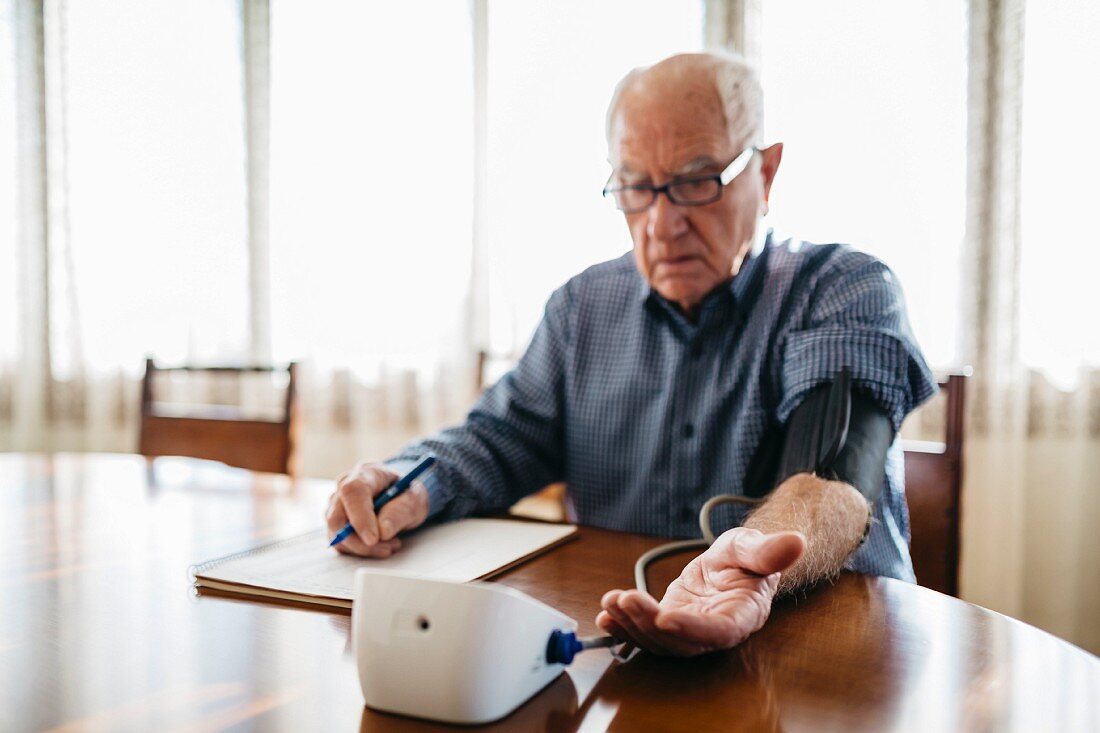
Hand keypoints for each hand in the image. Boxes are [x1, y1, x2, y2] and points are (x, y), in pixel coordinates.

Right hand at [325, 461, 429, 556]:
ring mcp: (336, 505)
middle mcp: (344, 486)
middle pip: (337, 517)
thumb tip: (383, 532)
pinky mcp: (336, 523)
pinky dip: (360, 551)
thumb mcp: (414, 500)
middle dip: (360, 541)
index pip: (352, 492)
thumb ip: (400, 512)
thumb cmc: (405, 494)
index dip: (360, 517)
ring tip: (391, 543)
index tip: (373, 539)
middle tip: (388, 547)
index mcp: (366, 473)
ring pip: (336, 535)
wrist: (401, 496)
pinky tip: (380, 545)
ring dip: (364, 548)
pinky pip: (340, 544)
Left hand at [595, 528, 804, 656]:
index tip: (665, 618)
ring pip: (658, 640)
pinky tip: (605, 615)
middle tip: (625, 600)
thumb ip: (770, 550)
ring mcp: (689, 630)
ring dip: (631, 625)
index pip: (718, 631)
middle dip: (648, 625)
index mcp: (741, 615)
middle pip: (680, 641)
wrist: (735, 562)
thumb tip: (796, 542)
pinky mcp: (669, 622)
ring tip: (611, 602)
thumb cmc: (749, 556)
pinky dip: (623, 628)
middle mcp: (713, 631)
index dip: (692, 629)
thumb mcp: (754, 545)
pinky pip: (645, 632)